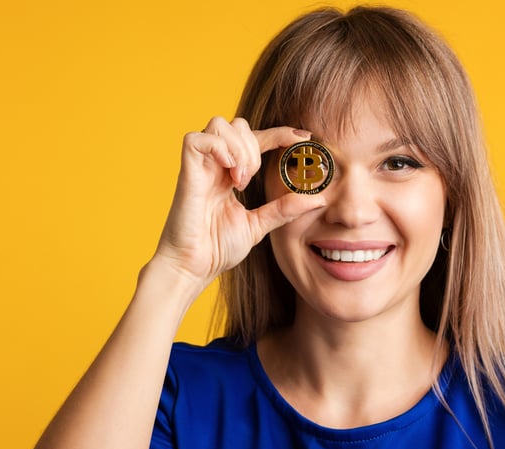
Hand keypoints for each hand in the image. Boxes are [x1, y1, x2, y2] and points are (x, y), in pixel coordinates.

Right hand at [152, 117, 324, 285]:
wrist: (193, 267)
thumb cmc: (217, 248)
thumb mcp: (259, 224)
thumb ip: (284, 208)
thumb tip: (318, 199)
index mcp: (229, 174)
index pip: (256, 140)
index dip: (279, 133)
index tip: (303, 137)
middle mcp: (214, 165)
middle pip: (237, 124)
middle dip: (255, 144)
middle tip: (251, 179)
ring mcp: (199, 167)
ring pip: (219, 124)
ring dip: (239, 148)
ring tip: (239, 181)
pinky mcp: (186, 172)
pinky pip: (197, 139)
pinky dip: (218, 149)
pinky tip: (228, 174)